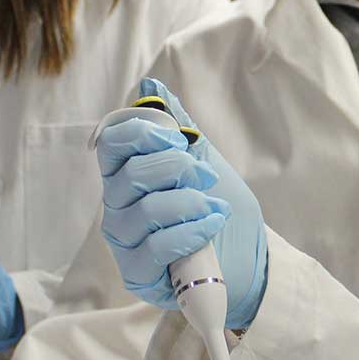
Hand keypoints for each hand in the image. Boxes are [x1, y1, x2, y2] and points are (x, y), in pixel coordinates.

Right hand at [97, 77, 268, 328]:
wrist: (247, 261)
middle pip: (130, 174)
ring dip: (188, 203)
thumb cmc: (218, 208)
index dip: (142, 133)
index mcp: (125, 173)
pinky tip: (211, 226)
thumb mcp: (205, 161)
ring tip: (214, 208)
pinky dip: (190, 231)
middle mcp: (117, 206)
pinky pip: (156, 246)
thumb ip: (179, 127)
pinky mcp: (136, 272)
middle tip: (206, 175)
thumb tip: (152, 87)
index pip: (110, 142)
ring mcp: (124, 241)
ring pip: (145, 210)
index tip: (177, 138)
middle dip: (176, 168)